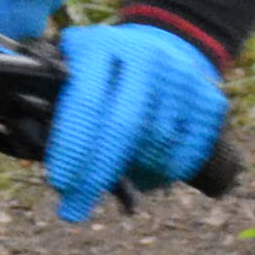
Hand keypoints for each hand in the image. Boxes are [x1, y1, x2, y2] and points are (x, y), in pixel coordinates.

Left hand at [46, 19, 225, 223]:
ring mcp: (183, 79)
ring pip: (154, 147)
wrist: (165, 47)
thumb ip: (55, 100)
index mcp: (105, 45)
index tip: (60, 185)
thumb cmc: (105, 72)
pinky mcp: (210, 103)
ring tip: (114, 171)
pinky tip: (146, 167)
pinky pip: (183, 158)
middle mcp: (148, 56)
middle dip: (95, 174)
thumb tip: (44, 153)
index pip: (86, 102)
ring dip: (129, 171)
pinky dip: (161, 174)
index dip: (72, 148)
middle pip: (123, 128)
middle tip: (73, 209)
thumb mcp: (75, 67)